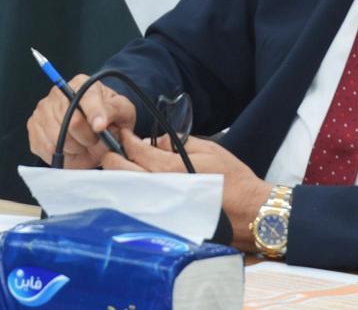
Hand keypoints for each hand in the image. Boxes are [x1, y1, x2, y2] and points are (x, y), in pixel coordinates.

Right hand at [27, 75, 135, 169]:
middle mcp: (58, 94)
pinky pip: (47, 149)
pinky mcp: (33, 128)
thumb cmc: (109, 114)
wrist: (95, 123)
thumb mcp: (122, 109)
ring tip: (88, 147)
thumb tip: (99, 123)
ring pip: (58, 140)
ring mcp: (42, 111)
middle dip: (89, 139)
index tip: (100, 127)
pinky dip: (64, 156)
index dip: (94, 114)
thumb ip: (114, 111)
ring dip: (77, 149)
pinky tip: (75, 151)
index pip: (86, 98)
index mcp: (82, 83)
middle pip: (71, 123)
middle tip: (99, 143)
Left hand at [103, 132, 271, 251]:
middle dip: (113, 158)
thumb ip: (181, 143)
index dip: (127, 140)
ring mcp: (156, 208)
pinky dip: (129, 194)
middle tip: (112, 150)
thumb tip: (159, 142)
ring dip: (119, 176)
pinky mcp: (159, 222)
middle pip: (122, 172)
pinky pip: (136, 205)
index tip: (123, 134)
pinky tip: (132, 188)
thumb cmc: (232, 180)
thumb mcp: (210, 150)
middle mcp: (158, 189)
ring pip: (125, 190)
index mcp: (171, 168)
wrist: (245, 212)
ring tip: (120, 167)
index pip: (138, 151)